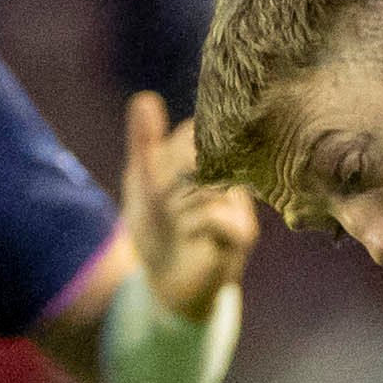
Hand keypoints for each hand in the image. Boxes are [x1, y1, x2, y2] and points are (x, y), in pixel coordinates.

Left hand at [122, 90, 256, 315]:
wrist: (167, 285)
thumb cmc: (158, 229)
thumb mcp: (141, 183)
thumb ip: (143, 143)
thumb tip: (145, 97)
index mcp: (210, 160)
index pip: (198, 130)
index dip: (172, 145)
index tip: (155, 166)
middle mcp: (232, 177)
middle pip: (205, 151)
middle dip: (173, 171)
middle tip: (160, 195)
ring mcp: (240, 205)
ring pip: (209, 180)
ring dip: (178, 197)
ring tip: (170, 216)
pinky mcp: (240, 235)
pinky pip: (219, 215)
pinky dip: (192, 220)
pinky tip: (182, 230)